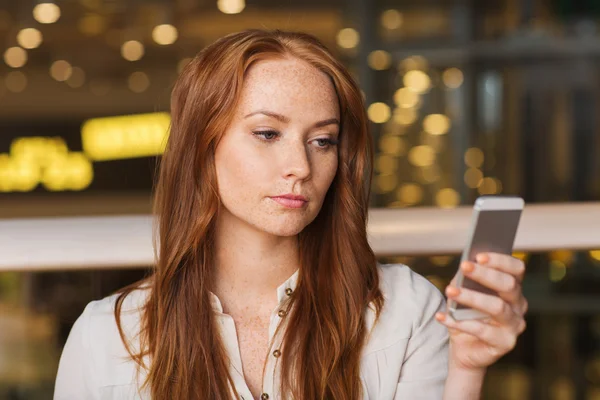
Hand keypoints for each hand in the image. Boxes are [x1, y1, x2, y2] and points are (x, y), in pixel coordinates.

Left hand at [435, 252, 527, 370]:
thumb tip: (462, 269)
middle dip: (485, 274)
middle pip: (509, 285)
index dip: (500, 260)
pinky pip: (482, 331)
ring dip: (472, 297)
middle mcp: (518, 305)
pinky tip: (442, 317)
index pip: (516, 269)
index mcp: (512, 288)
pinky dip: (459, 323)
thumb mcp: (463, 294)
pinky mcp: (505, 343)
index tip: (478, 256)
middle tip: (464, 266)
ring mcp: (514, 325)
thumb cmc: (466, 315)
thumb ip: (465, 281)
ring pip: (498, 307)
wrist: (465, 348)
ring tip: (450, 291)